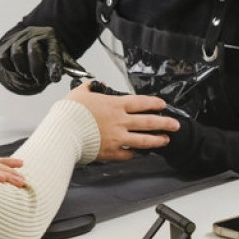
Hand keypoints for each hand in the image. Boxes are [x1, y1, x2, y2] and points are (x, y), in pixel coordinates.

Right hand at [0, 26, 83, 93]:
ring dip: (23, 70)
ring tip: (29, 75)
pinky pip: (5, 58)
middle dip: (36, 70)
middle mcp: (34, 34)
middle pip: (33, 51)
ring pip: (17, 55)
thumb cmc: (48, 51)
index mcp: (51, 36)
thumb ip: (71, 66)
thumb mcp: (61, 55)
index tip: (55, 79)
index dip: (54, 66)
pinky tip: (18, 69)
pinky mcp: (6, 44)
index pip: (53, 51)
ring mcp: (19, 38)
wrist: (27, 41)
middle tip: (39, 80)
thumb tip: (87, 75)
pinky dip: (11, 68)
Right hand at [64, 83, 179, 161]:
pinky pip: (128, 154)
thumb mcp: (79, 93)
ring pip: (144, 140)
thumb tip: (97, 84)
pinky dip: (133, 153)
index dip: (154, 104)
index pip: (141, 103)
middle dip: (165, 123)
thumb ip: (91, 87)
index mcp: (115, 105)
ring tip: (165, 140)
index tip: (162, 105)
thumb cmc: (69, 113)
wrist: (64, 132)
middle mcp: (120, 121)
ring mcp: (118, 138)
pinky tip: (136, 153)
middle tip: (175, 125)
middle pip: (149, 122)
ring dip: (157, 140)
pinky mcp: (112, 152)